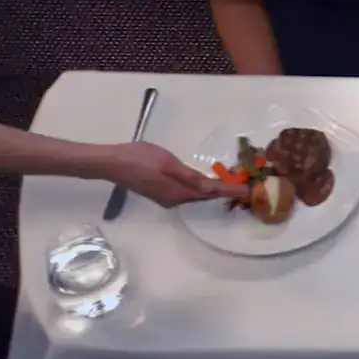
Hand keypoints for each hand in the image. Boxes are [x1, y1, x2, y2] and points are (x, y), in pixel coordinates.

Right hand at [99, 142, 246, 206]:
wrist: (112, 163)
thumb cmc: (140, 158)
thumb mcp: (168, 164)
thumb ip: (190, 176)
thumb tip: (210, 187)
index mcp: (178, 193)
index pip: (210, 192)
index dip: (229, 190)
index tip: (246, 190)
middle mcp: (174, 200)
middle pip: (204, 196)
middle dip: (223, 190)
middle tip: (242, 184)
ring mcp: (166, 197)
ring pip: (195, 194)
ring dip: (212, 189)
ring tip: (229, 182)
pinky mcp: (160, 192)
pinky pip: (186, 191)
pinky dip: (198, 187)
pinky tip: (203, 180)